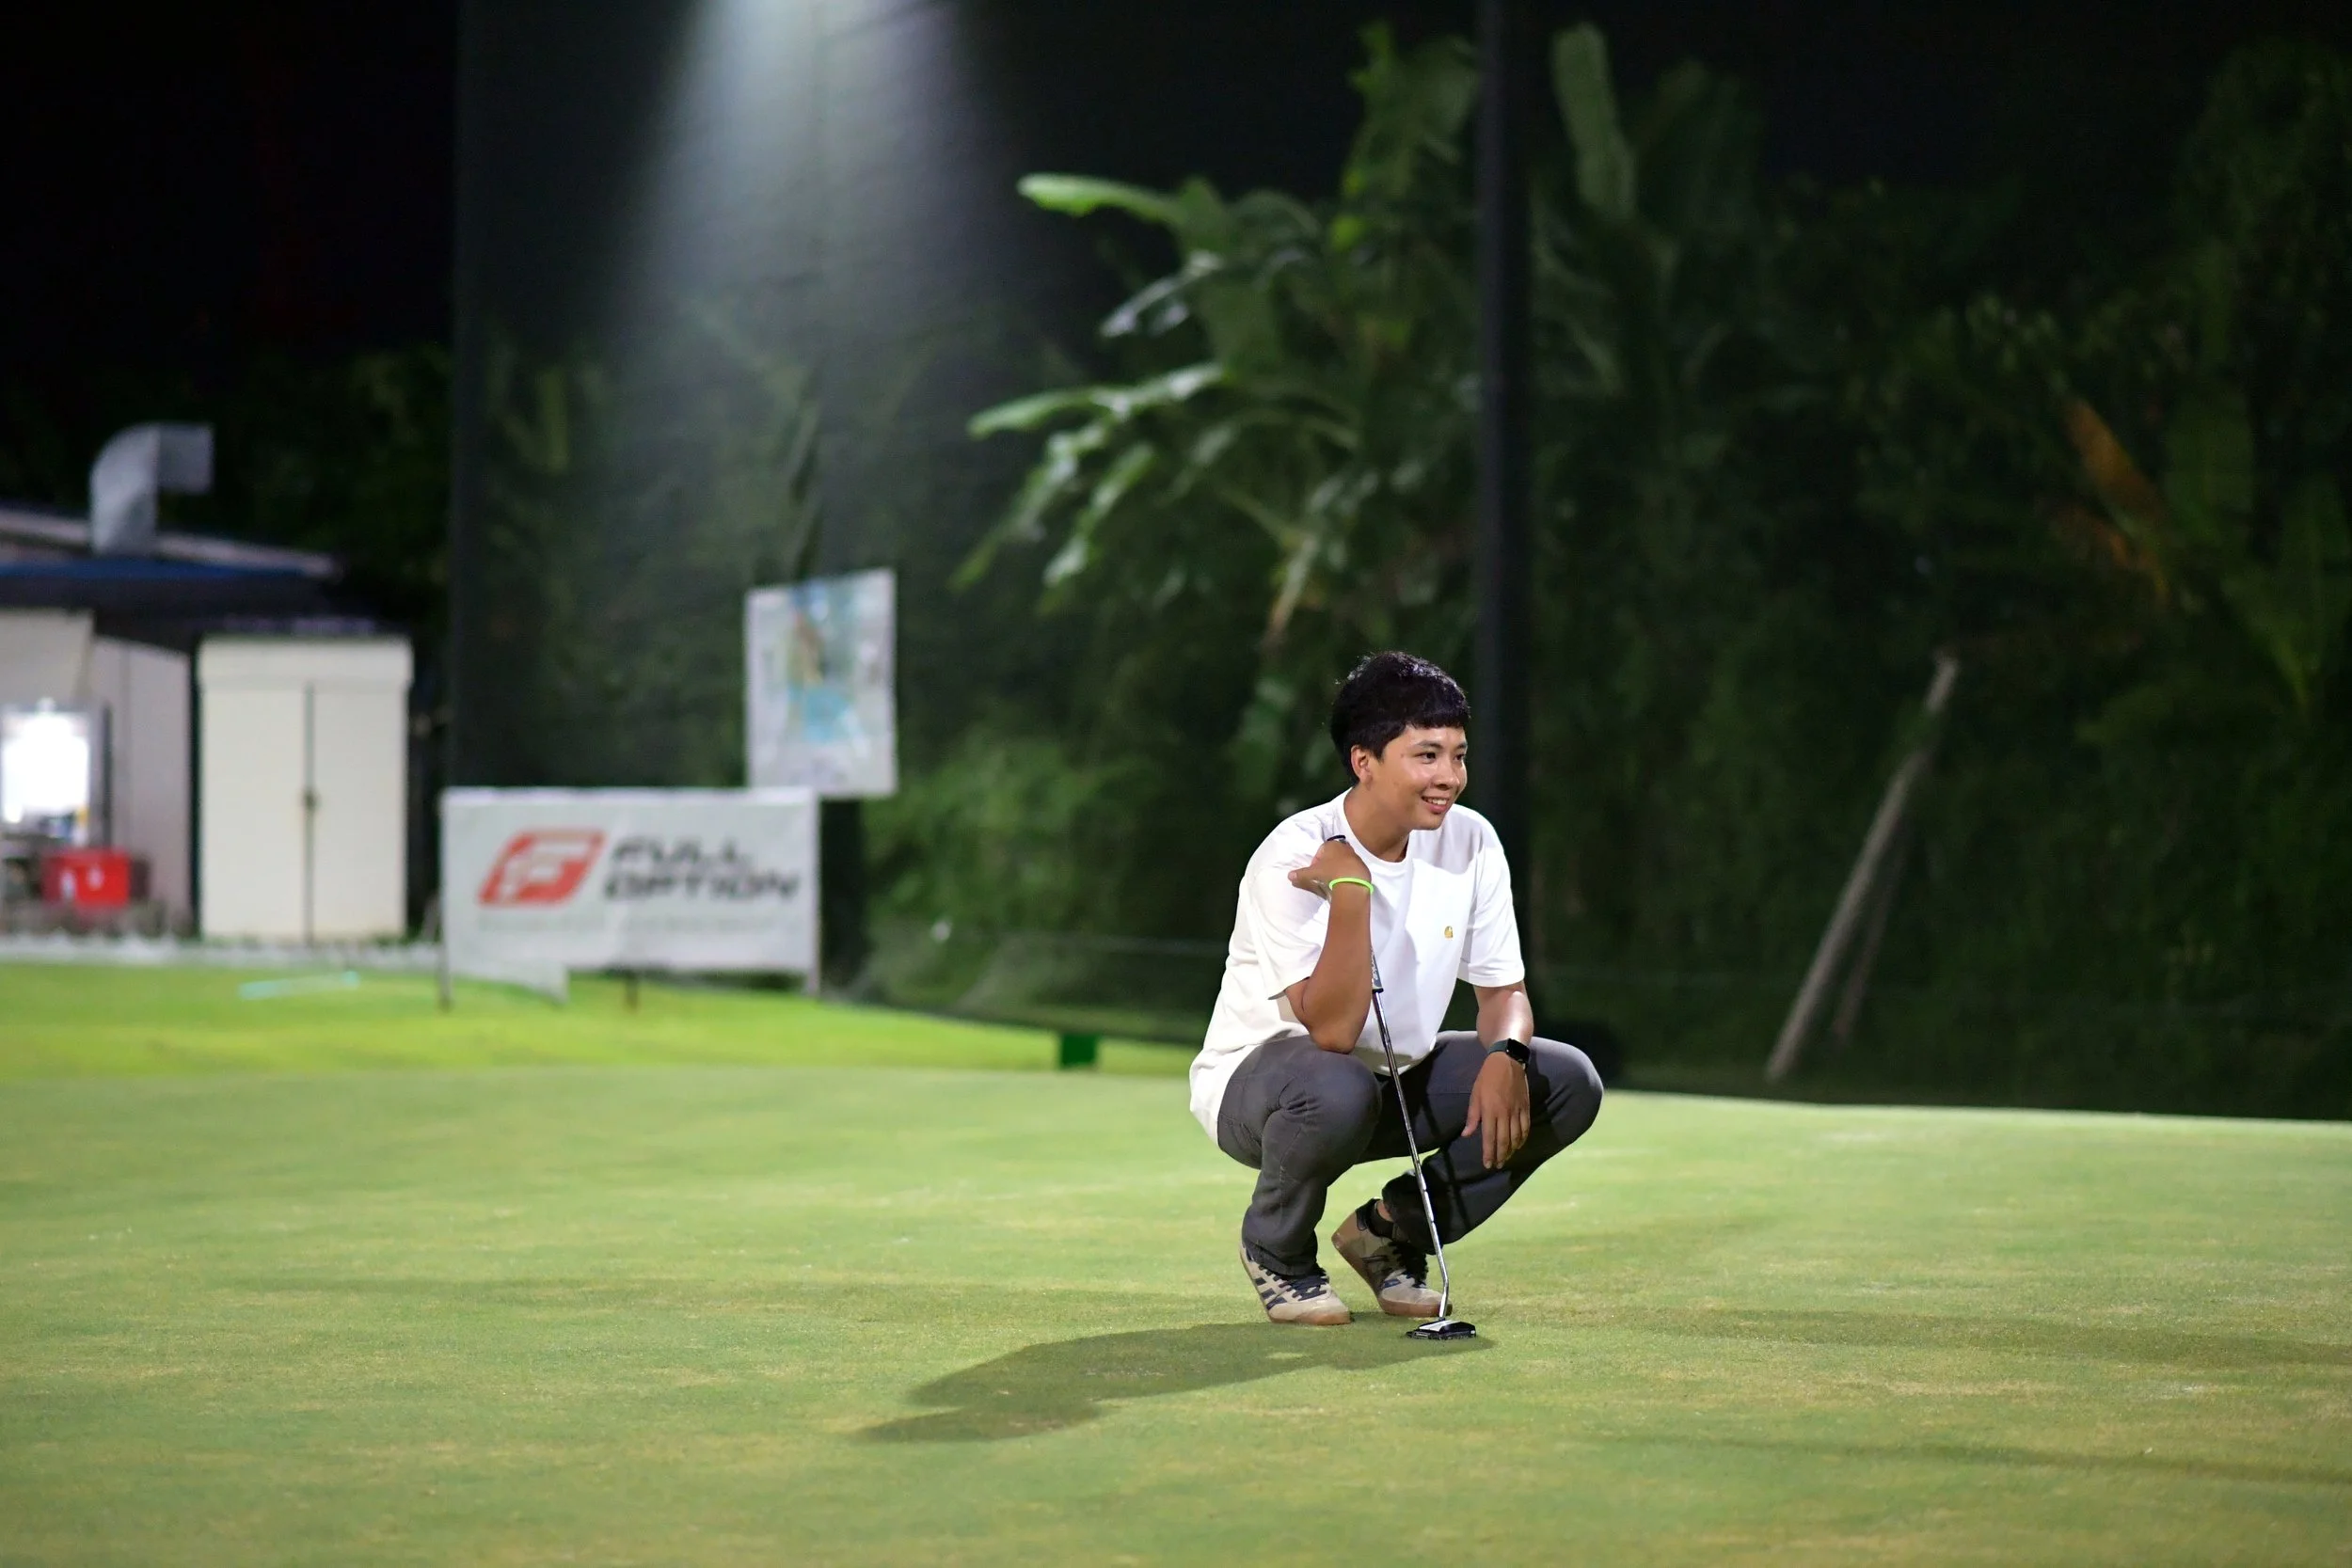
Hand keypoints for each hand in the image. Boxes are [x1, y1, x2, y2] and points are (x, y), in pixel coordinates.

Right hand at [1288, 836, 1370, 898]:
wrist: (1353, 881)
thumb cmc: (1330, 872)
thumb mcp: (1313, 873)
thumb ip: (1301, 873)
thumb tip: (1289, 876)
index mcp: (1331, 845)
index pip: (1321, 849)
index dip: (1316, 860)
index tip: (1315, 870)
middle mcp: (1344, 847)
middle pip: (1333, 854)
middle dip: (1328, 863)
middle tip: (1324, 874)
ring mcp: (1355, 856)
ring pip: (1344, 860)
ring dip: (1338, 868)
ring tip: (1335, 879)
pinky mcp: (1363, 865)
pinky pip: (1353, 868)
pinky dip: (1348, 873)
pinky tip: (1345, 882)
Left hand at [1462, 1049, 1530, 1169]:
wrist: (1507, 1061)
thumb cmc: (1487, 1077)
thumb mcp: (1475, 1094)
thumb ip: (1473, 1116)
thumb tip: (1466, 1134)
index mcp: (1490, 1111)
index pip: (1490, 1137)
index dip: (1489, 1153)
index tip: (1488, 1164)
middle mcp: (1505, 1113)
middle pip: (1504, 1140)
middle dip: (1500, 1155)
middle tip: (1497, 1165)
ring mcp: (1517, 1111)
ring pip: (1516, 1136)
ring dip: (1511, 1150)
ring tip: (1506, 1158)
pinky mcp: (1526, 1107)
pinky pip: (1526, 1127)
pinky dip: (1523, 1139)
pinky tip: (1519, 1145)